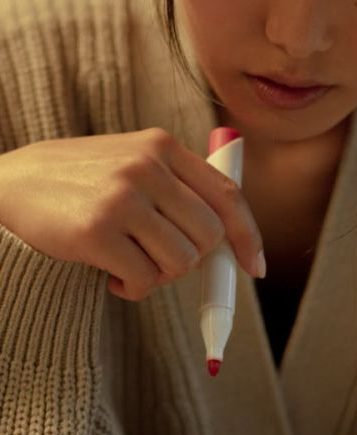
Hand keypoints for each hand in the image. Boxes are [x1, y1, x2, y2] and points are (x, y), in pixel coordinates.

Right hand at [0, 128, 263, 300]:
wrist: (8, 186)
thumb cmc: (80, 182)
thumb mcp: (132, 165)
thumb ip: (179, 190)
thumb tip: (229, 238)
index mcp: (162, 146)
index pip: (227, 195)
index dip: (247, 235)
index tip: (255, 266)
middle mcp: (147, 165)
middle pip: (210, 235)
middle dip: (192, 260)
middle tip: (161, 260)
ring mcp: (122, 196)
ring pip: (182, 262)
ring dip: (160, 275)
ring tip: (130, 263)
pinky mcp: (96, 230)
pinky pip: (146, 280)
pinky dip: (134, 288)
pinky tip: (110, 275)